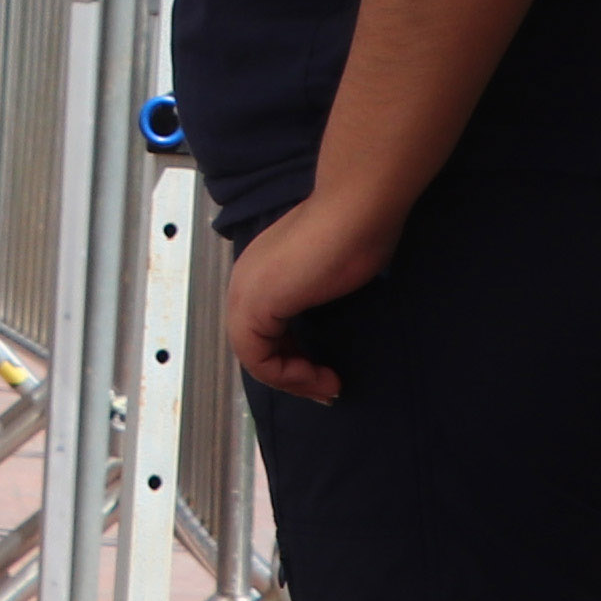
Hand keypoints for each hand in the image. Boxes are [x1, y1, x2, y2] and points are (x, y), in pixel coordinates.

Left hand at [224, 196, 396, 402]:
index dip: (292, 358)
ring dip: (292, 380)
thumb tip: (323, 310)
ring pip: (253, 356)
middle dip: (292, 374)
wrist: (356, 211)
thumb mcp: (330, 273)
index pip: (262, 330)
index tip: (328, 372)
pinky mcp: (256, 305)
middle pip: (255, 346)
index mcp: (259, 273)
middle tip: (327, 388)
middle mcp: (244, 282)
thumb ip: (315, 293)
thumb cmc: (354, 234)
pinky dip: (288, 376)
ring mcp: (246, 293)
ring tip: (328, 386)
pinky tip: (320, 377)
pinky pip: (258, 358)